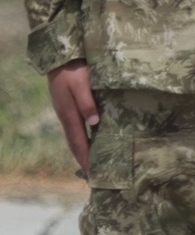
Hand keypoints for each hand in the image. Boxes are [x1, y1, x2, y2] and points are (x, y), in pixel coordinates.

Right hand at [47, 60, 97, 174]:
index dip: (85, 158)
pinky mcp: (69, 107)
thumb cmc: (73, 70)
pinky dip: (83, 139)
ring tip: (93, 163)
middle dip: (84, 159)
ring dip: (83, 151)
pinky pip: (76, 129)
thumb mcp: (81, 84)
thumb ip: (87, 103)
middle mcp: (66, 117)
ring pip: (75, 137)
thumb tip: (94, 123)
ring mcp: (66, 113)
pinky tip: (90, 142)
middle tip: (94, 175)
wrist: (60, 58)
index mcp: (69, 114)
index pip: (78, 142)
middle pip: (75, 143)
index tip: (93, 173)